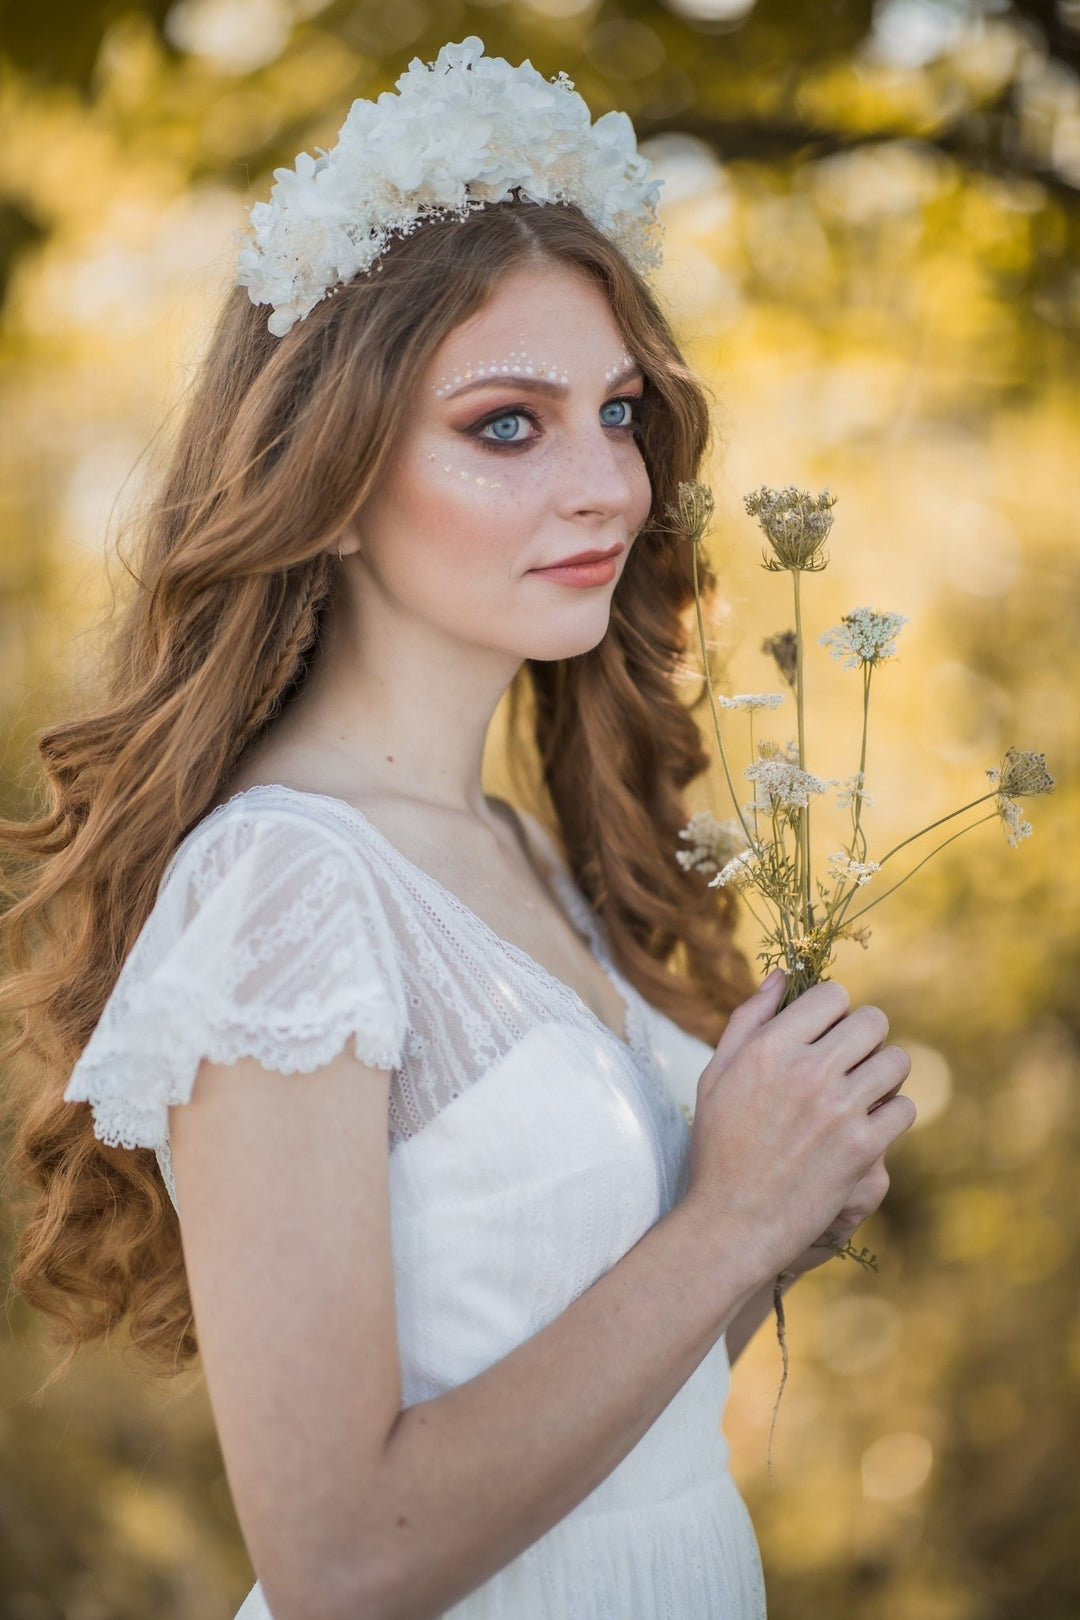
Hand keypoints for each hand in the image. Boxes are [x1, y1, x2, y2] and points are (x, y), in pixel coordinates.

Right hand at [683, 970, 915, 1291]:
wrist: (732, 1223)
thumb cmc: (718, 1147)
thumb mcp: (717, 1075)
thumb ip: (749, 1019)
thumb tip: (782, 977)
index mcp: (770, 1047)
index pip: (834, 996)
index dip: (835, 1011)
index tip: (827, 1032)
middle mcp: (808, 1071)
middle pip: (873, 1023)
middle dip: (866, 1037)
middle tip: (851, 1061)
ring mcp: (839, 1110)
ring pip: (896, 1062)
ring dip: (884, 1074)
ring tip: (864, 1092)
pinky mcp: (863, 1149)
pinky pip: (904, 1110)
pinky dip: (891, 1116)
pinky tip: (867, 1127)